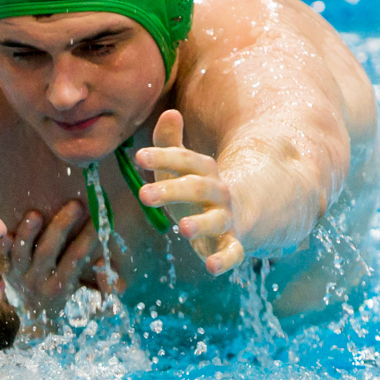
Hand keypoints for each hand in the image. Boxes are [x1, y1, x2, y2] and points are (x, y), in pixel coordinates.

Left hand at [5, 198, 104, 317]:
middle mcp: (38, 281)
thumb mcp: (88, 300)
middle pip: (48, 251)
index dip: (88, 239)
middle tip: (76, 205)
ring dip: (28, 233)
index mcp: (60, 288)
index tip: (99, 220)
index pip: (76, 259)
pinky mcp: (5, 270)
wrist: (32, 321)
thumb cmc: (66, 301)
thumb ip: (104, 287)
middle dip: (62, 227)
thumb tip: (108, 271)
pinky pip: (0, 258)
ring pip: (21, 253)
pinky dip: (2, 247)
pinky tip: (6, 233)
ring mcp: (19, 276)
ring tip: (36, 213)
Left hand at [134, 109, 245, 275]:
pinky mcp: (232, 244)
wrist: (241, 213)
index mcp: (203, 171)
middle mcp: (218, 192)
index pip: (185, 160)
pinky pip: (233, 253)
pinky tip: (210, 268)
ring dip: (200, 224)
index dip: (163, 156)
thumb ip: (171, 144)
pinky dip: (224, 260)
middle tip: (143, 194)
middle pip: (197, 188)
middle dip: (171, 190)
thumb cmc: (197, 189)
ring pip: (216, 220)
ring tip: (181, 227)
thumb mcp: (183, 168)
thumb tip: (169, 111)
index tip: (138, 156)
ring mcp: (226, 218)